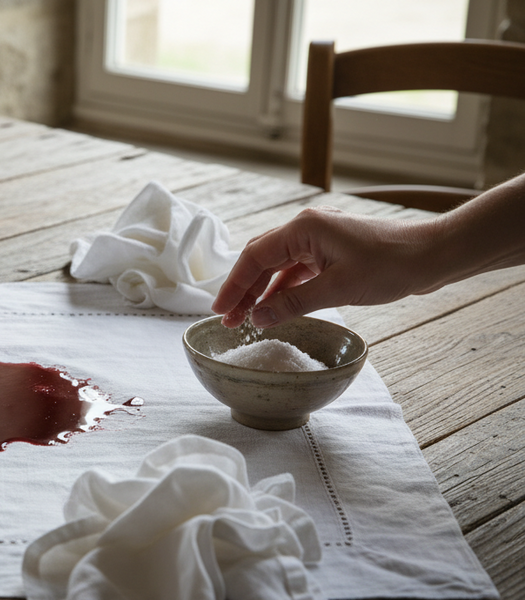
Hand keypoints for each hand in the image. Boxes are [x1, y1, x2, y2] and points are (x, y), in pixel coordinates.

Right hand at [211, 207, 430, 327]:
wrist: (433, 255)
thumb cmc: (391, 265)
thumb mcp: (338, 289)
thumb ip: (293, 303)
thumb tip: (258, 317)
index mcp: (304, 228)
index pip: (255, 257)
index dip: (234, 285)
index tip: (220, 310)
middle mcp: (307, 228)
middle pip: (261, 259)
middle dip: (242, 289)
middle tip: (227, 318)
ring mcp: (319, 238)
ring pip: (278, 265)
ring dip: (261, 291)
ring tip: (246, 317)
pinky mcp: (331, 251)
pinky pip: (296, 269)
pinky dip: (282, 288)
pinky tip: (273, 307)